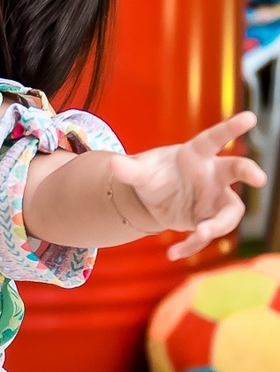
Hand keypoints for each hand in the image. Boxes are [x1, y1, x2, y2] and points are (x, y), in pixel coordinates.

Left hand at [112, 111, 266, 259]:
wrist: (153, 197)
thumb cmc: (154, 174)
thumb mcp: (139, 171)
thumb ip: (128, 169)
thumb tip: (112, 163)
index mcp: (196, 154)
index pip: (215, 138)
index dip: (232, 127)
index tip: (249, 118)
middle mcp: (212, 174)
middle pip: (236, 170)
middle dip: (248, 172)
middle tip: (258, 178)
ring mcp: (215, 198)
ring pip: (230, 210)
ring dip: (219, 224)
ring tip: (200, 235)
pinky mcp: (209, 219)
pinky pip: (207, 233)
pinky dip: (191, 245)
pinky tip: (173, 254)